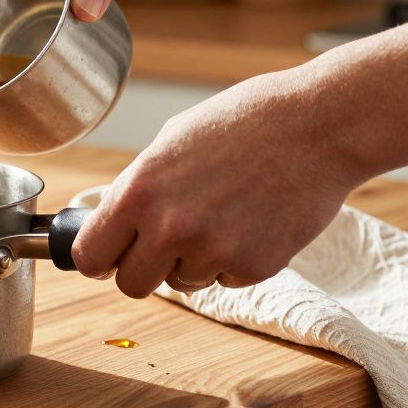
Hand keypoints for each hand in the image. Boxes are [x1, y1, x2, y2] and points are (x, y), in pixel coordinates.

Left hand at [71, 68, 365, 297]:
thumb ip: (139, 190)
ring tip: (221, 215)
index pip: (89, 256)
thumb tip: (115, 224)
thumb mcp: (170, 144)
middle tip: (163, 245)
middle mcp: (169, 227)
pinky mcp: (254, 267)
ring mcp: (213, 251)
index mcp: (137, 192)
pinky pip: (225, 280)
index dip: (98, 259)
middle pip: (131, 284)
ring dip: (192, 261)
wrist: (318, 125)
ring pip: (181, 283)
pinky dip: (232, 261)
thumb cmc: (243, 122)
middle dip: (143, 269)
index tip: (108, 257)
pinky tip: (251, 221)